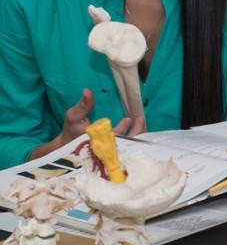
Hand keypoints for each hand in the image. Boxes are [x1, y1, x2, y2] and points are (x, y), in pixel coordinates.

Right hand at [29, 90, 146, 160]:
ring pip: (131, 147)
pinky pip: (130, 148)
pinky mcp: (115, 153)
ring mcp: (112, 153)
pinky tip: (139, 129)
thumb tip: (87, 91)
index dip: (122, 128)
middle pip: (128, 145)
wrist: (67, 150)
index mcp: (97, 142)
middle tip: (140, 120)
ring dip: (138, 135)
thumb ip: (82, 106)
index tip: (128, 119)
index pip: (113, 138)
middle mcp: (107, 150)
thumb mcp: (74, 117)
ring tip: (140, 122)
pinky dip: (136, 140)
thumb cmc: (71, 132)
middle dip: (137, 132)